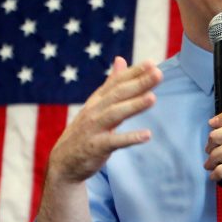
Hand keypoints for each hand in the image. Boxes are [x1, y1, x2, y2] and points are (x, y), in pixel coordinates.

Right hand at [46, 57, 162, 184]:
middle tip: (158, 73)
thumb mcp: (97, 105)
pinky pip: (114, 142)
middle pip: (118, 94)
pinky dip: (130, 138)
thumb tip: (121, 59)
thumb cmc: (85, 130)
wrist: (63, 162)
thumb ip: (111, 84)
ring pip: (115, 114)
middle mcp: (95, 111)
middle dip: (138, 83)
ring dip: (134, 105)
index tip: (151, 63)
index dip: (133, 73)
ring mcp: (94, 129)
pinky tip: (147, 135)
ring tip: (153, 98)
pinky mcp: (96, 147)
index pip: (117, 82)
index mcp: (97, 100)